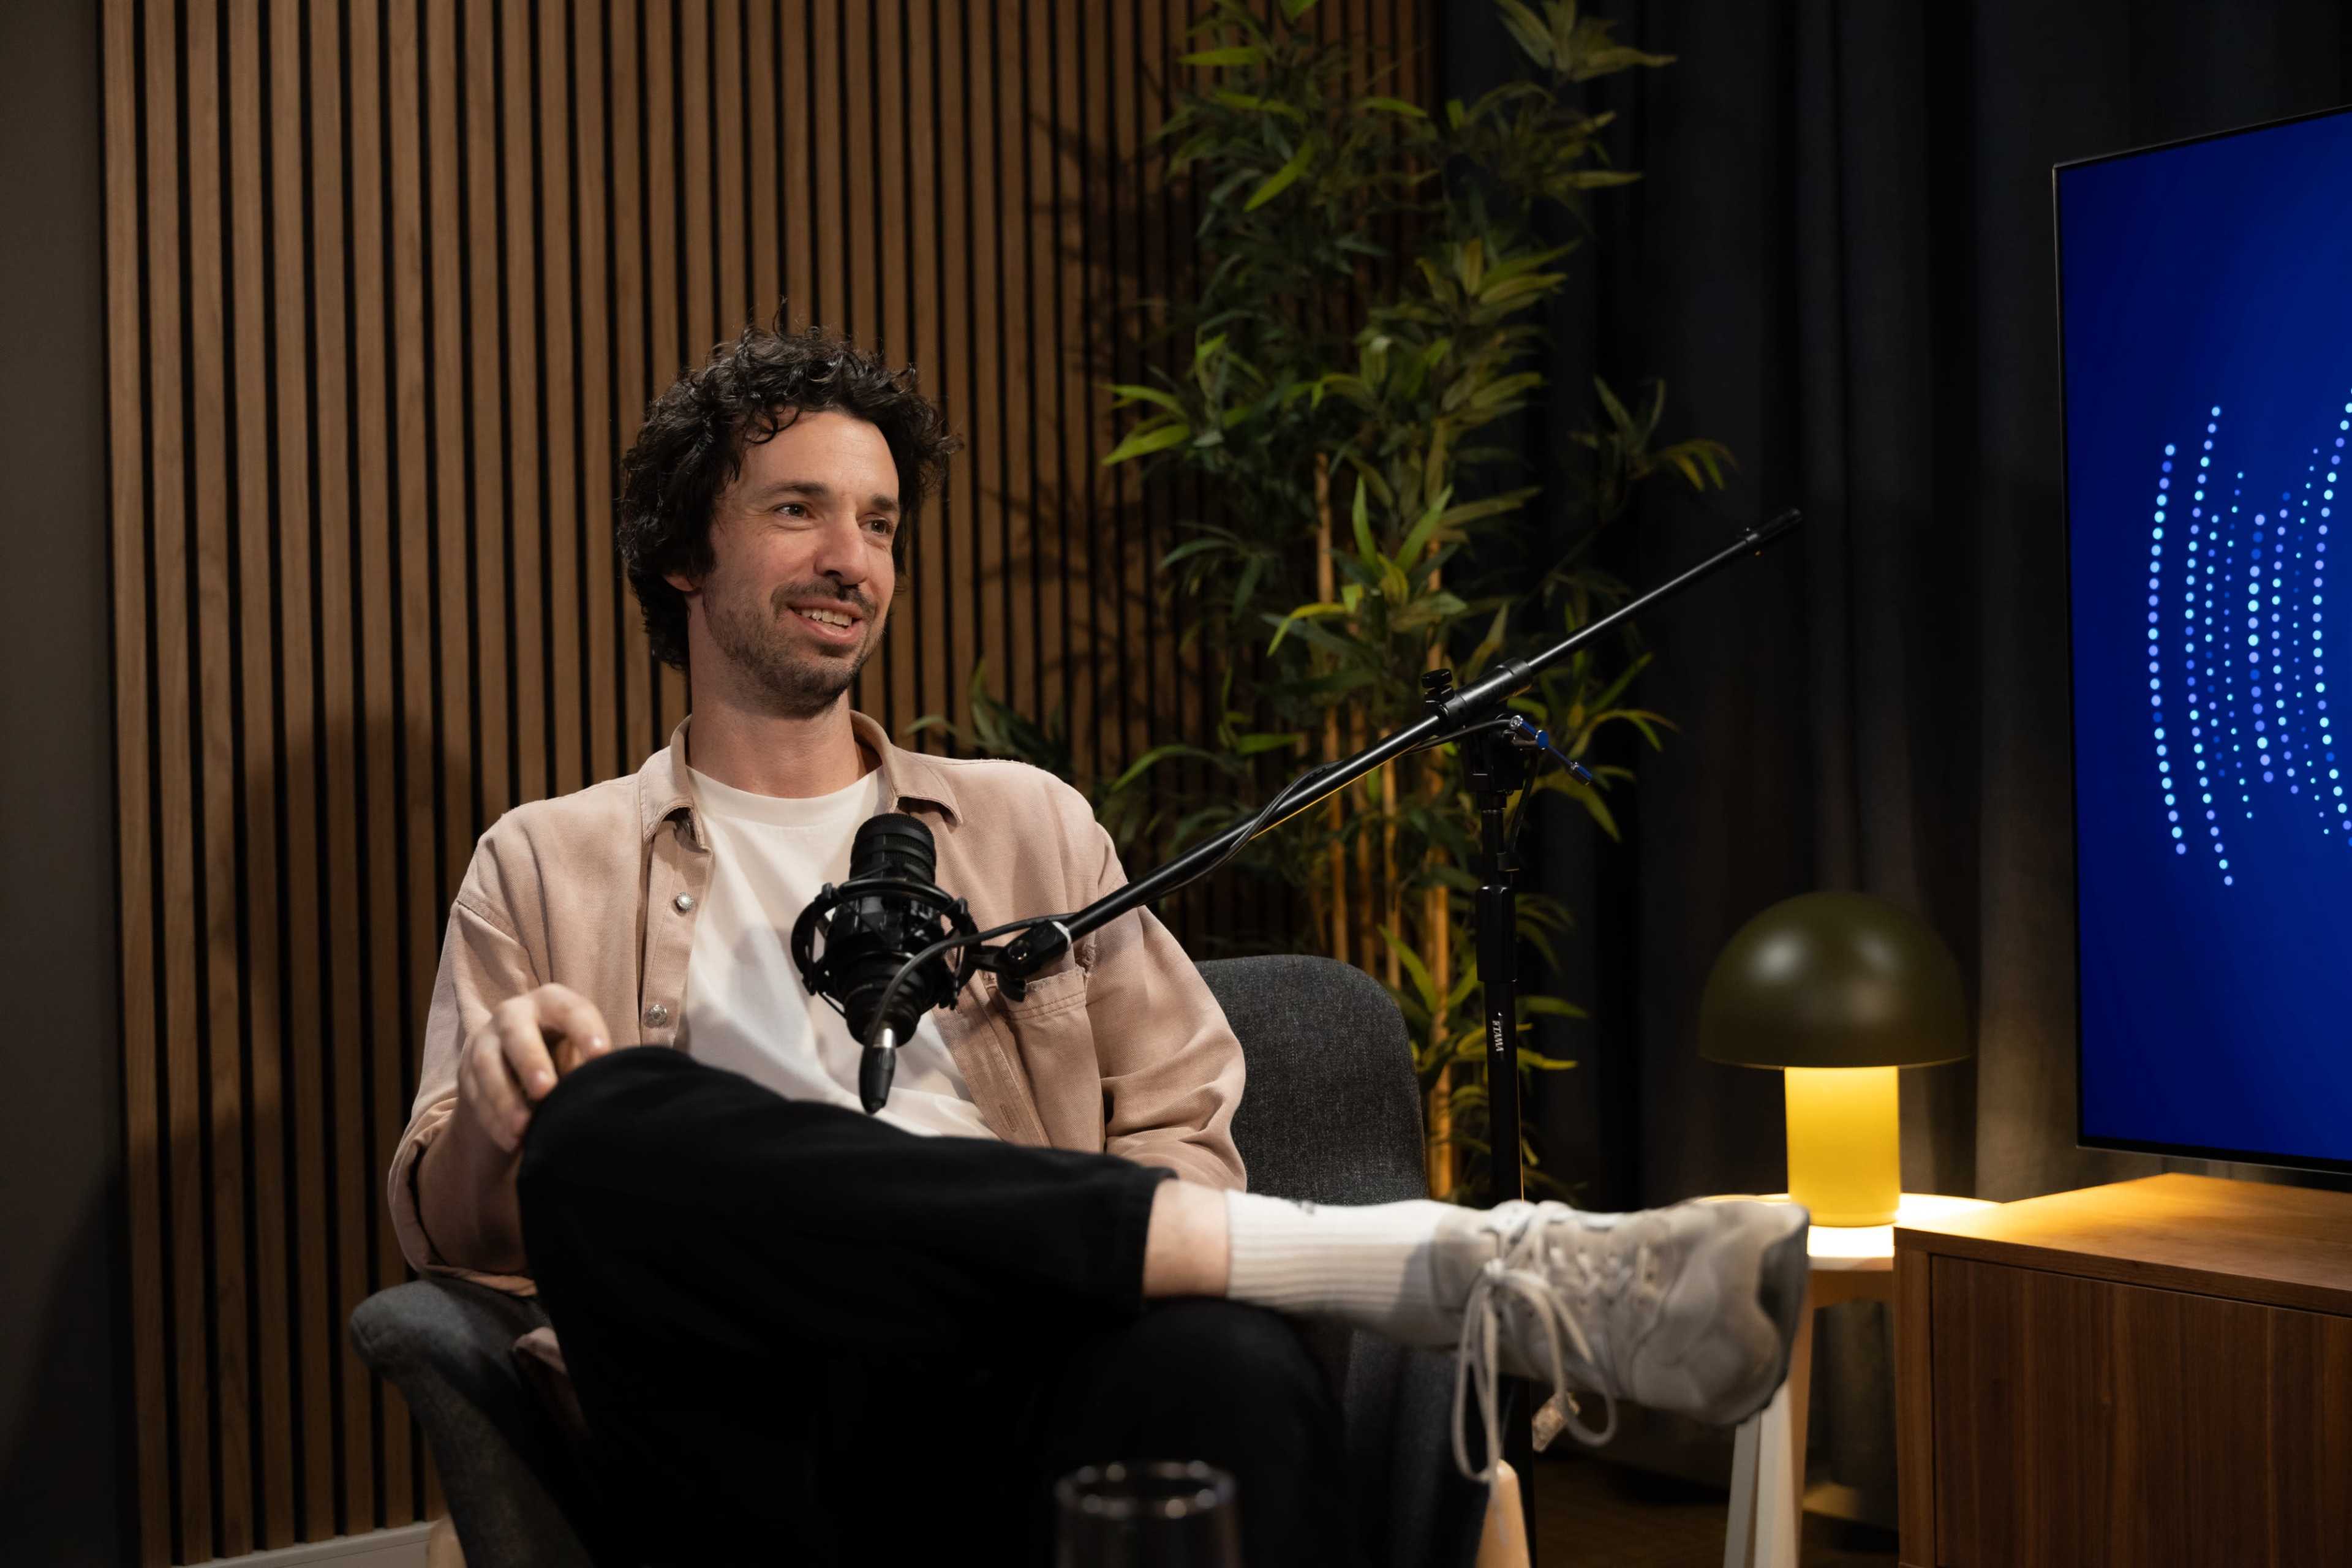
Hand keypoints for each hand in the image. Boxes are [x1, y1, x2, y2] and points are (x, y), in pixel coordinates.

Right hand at [456, 983, 613, 1153]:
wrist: (517, 1068)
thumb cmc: (564, 1057)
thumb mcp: (579, 1052)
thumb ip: (592, 1063)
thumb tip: (611, 1087)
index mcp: (552, 1002)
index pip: (570, 1009)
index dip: (585, 1029)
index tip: (601, 1055)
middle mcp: (513, 1013)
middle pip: (517, 1032)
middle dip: (531, 1061)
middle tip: (546, 1091)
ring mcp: (484, 1040)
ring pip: (488, 1065)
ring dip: (505, 1099)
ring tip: (523, 1129)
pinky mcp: (466, 1070)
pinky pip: (474, 1094)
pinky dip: (492, 1119)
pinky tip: (510, 1140)